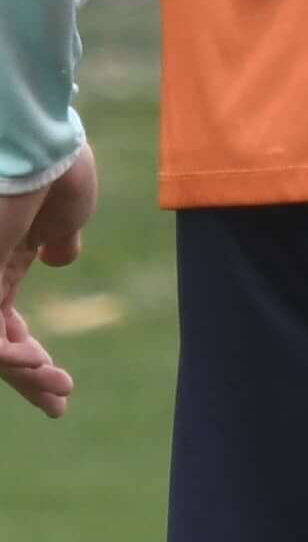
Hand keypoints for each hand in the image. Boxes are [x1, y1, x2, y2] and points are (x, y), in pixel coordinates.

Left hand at [0, 140, 96, 419]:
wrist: (38, 136)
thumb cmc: (53, 162)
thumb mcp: (67, 212)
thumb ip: (61, 238)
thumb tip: (61, 256)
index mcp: (4, 260)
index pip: (5, 326)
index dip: (29, 360)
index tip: (63, 389)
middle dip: (26, 380)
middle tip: (60, 405)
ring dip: (20, 373)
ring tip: (57, 384)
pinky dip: (6, 356)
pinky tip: (37, 362)